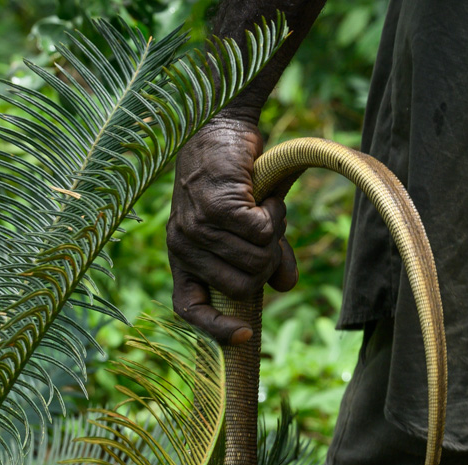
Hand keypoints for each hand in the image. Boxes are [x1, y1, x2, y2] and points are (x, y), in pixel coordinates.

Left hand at [167, 117, 297, 343]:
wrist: (222, 126)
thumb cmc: (232, 180)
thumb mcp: (245, 227)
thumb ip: (264, 259)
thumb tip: (286, 287)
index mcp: (182, 257)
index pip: (189, 308)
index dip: (216, 328)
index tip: (245, 335)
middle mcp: (182, 246)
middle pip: (243, 288)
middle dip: (266, 264)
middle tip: (267, 232)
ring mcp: (196, 228)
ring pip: (256, 261)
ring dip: (273, 233)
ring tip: (262, 207)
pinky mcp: (216, 207)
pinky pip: (262, 234)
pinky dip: (274, 215)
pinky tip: (263, 197)